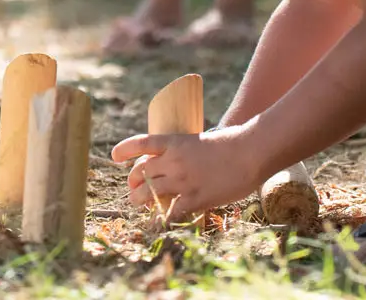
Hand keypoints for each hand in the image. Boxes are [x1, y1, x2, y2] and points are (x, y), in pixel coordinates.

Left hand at [111, 124, 262, 223]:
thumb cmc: (232, 142)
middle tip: (135, 189)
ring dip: (140, 201)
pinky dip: (160, 220)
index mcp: (174, 142)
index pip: (140, 144)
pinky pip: (170, 213)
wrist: (250, 151)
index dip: (124, 150)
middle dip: (133, 183)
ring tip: (139, 205)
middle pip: (140, 173)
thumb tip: (176, 159)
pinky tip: (157, 224)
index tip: (115, 156)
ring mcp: (182, 180)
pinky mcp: (195, 198)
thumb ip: (185, 151)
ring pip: (148, 194)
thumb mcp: (200, 140)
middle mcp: (173, 160)